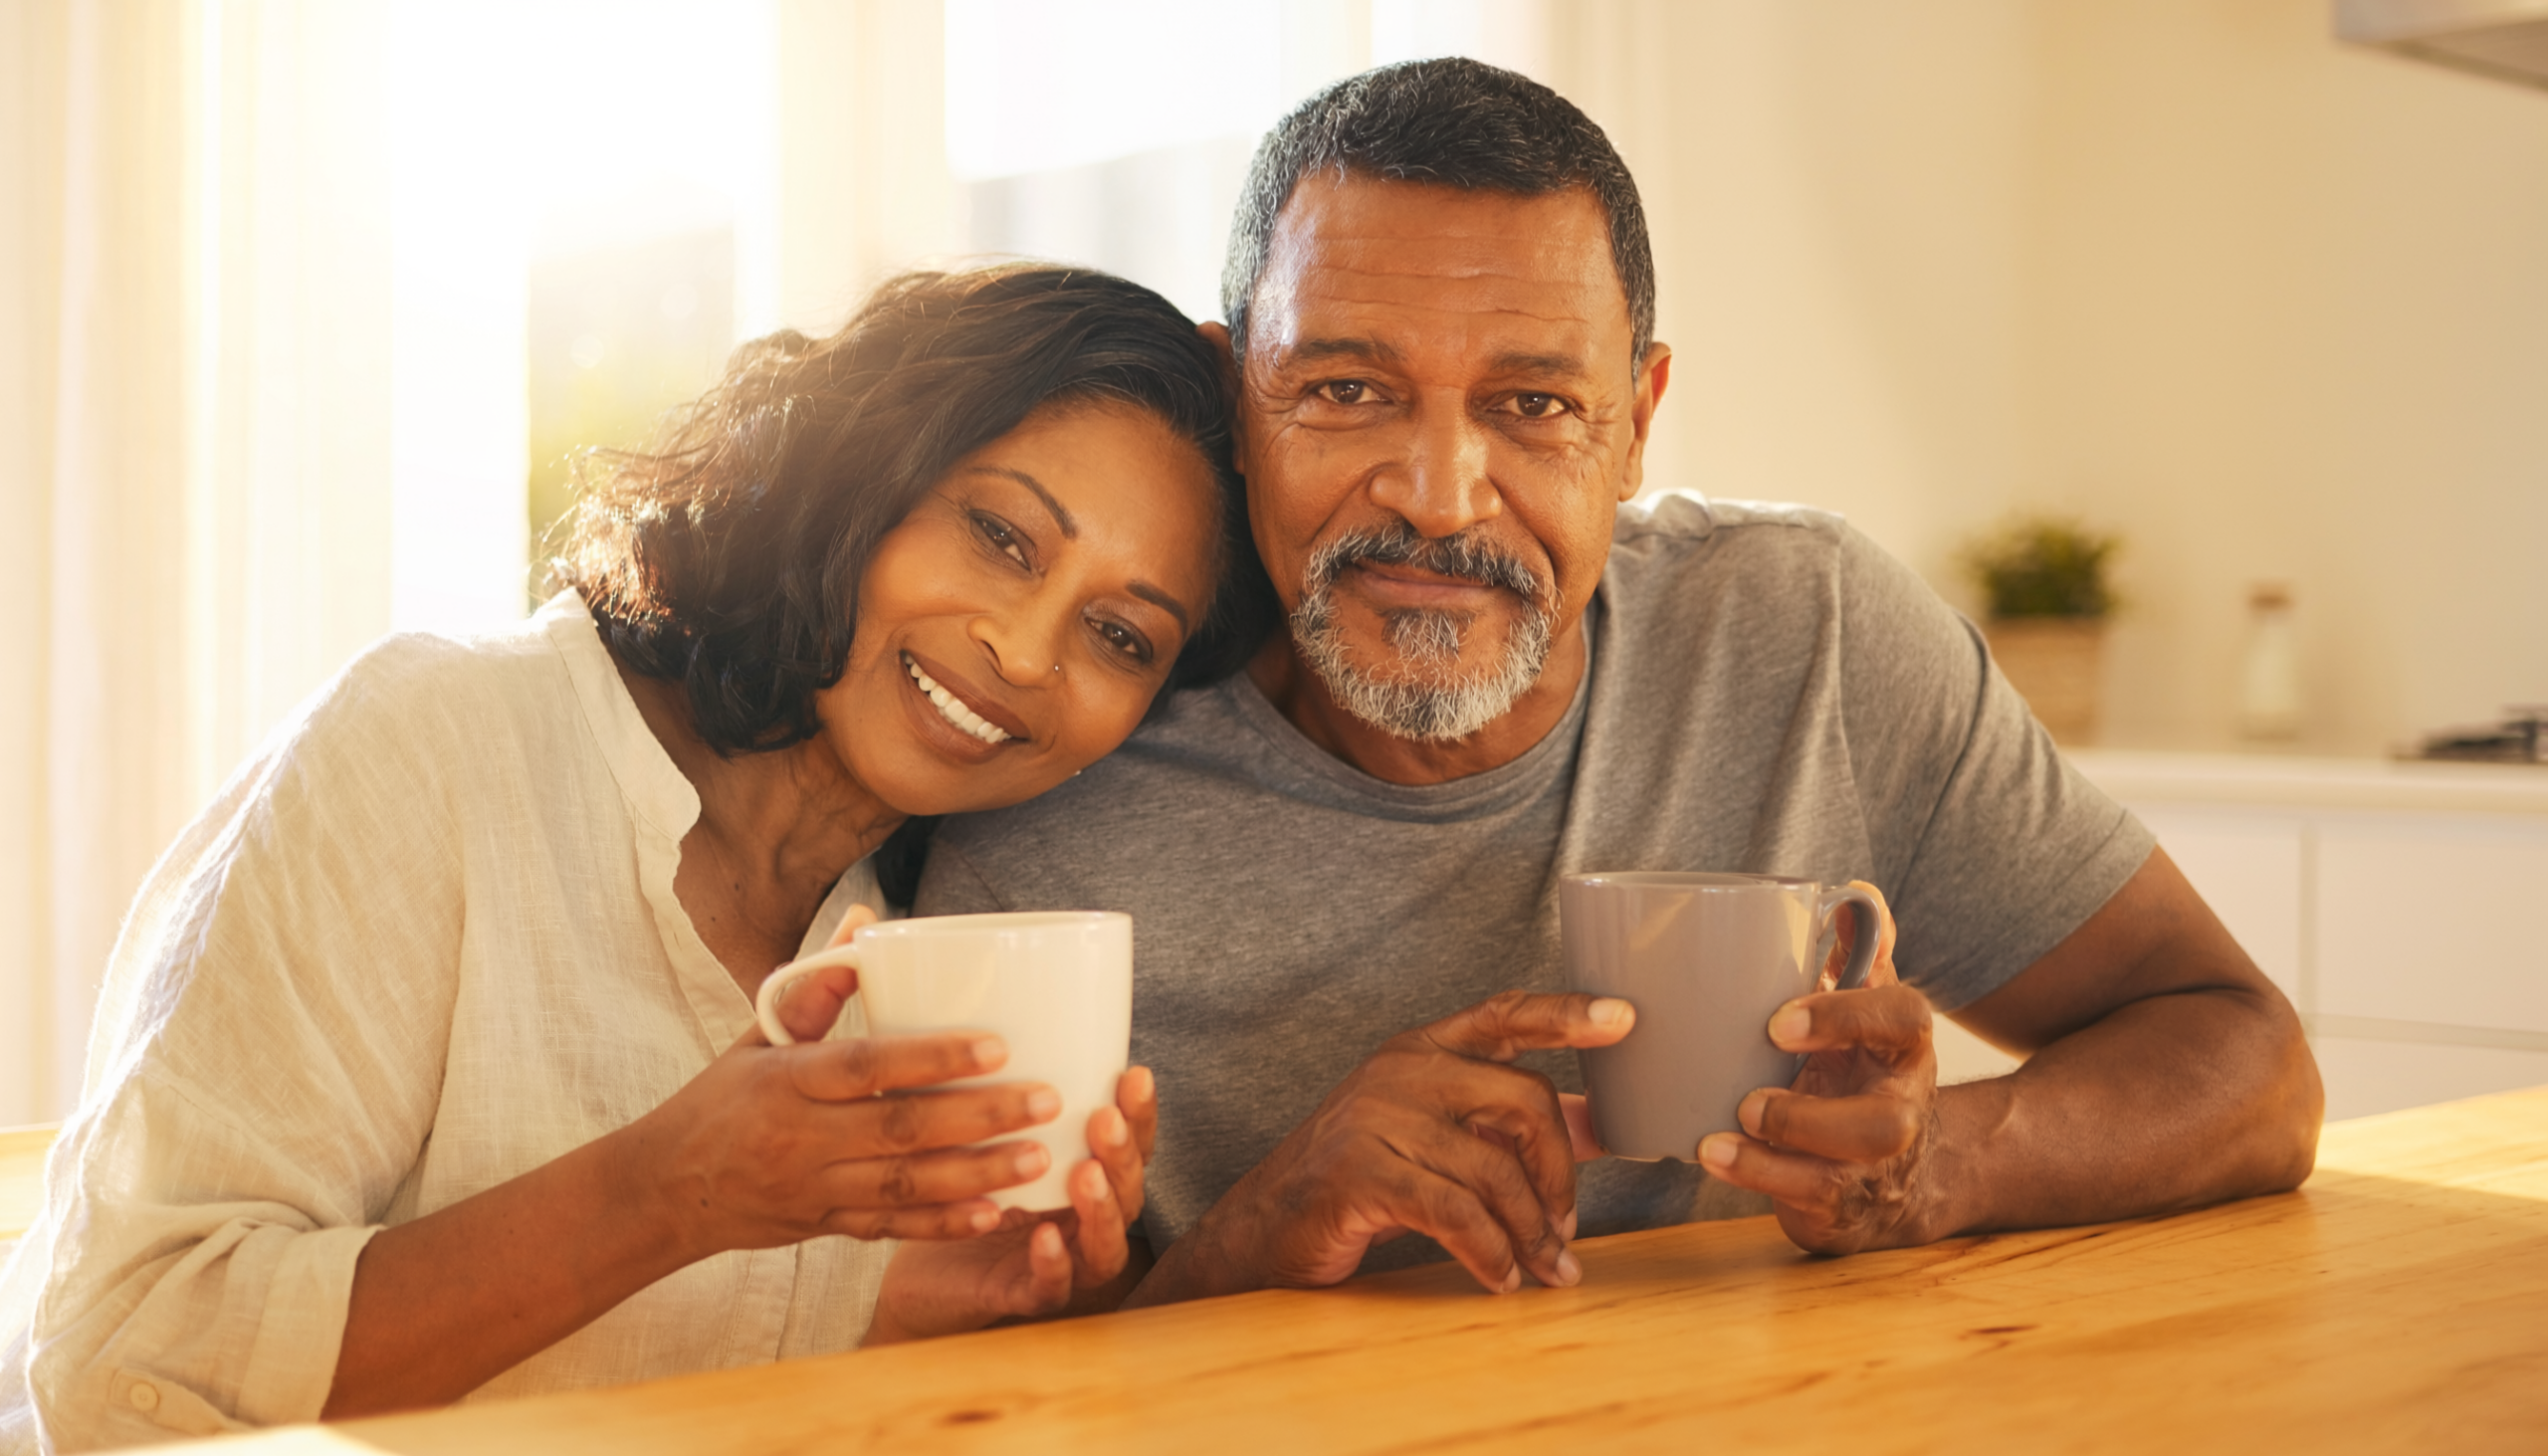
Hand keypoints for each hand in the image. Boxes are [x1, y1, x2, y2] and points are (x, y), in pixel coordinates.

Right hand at [619, 905, 1064, 1258]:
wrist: (662, 1190)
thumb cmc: (720, 1099)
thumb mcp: (757, 1036)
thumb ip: (816, 986)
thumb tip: (868, 920)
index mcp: (787, 1079)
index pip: (867, 1064)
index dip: (934, 1057)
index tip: (999, 1045)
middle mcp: (801, 1137)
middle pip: (900, 1128)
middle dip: (980, 1117)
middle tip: (1047, 1101)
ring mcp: (814, 1188)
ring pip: (905, 1187)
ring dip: (977, 1176)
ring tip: (1038, 1160)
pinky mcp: (825, 1227)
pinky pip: (890, 1230)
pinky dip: (943, 1225)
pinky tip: (995, 1214)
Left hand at [864, 1067, 1159, 1343]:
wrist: (916, 1272)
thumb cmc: (953, 1189)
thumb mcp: (975, 1131)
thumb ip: (989, 1082)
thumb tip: (979, 995)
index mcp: (1083, 1174)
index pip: (1130, 1143)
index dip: (1140, 1113)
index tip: (1134, 1073)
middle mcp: (1084, 1220)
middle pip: (1129, 1189)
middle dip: (1124, 1152)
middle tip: (1105, 1118)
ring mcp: (1063, 1263)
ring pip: (1105, 1244)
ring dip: (1103, 1209)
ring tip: (1087, 1174)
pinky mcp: (1023, 1298)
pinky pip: (1050, 1288)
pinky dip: (1055, 1265)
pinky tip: (1044, 1237)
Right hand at [1140, 991, 1632, 1304]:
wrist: (1262, 1230)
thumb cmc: (1360, 1182)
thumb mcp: (1433, 1138)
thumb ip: (1506, 1127)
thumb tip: (1597, 1123)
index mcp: (1421, 1050)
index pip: (1504, 1014)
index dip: (1566, 1014)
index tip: (1624, 1020)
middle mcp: (1400, 1070)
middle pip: (1521, 1099)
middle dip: (1560, 1173)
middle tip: (1567, 1229)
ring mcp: (1376, 1117)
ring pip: (1493, 1169)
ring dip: (1531, 1232)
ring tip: (1546, 1270)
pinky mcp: (1361, 1172)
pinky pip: (1455, 1213)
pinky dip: (1490, 1253)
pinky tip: (1500, 1279)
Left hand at [1696, 882, 1943, 1253]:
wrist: (1897, 1168)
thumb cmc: (1858, 1066)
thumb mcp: (1862, 1006)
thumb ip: (1855, 954)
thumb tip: (1853, 892)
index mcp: (1904, 1046)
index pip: (1902, 1019)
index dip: (1844, 1016)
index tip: (1777, 1020)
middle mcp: (1900, 1111)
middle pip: (1884, 1123)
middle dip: (1810, 1116)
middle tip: (1747, 1099)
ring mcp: (1874, 1169)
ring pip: (1841, 1174)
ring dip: (1773, 1156)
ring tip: (1717, 1138)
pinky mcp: (1842, 1208)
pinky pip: (1807, 1203)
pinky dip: (1757, 1180)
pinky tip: (1715, 1156)